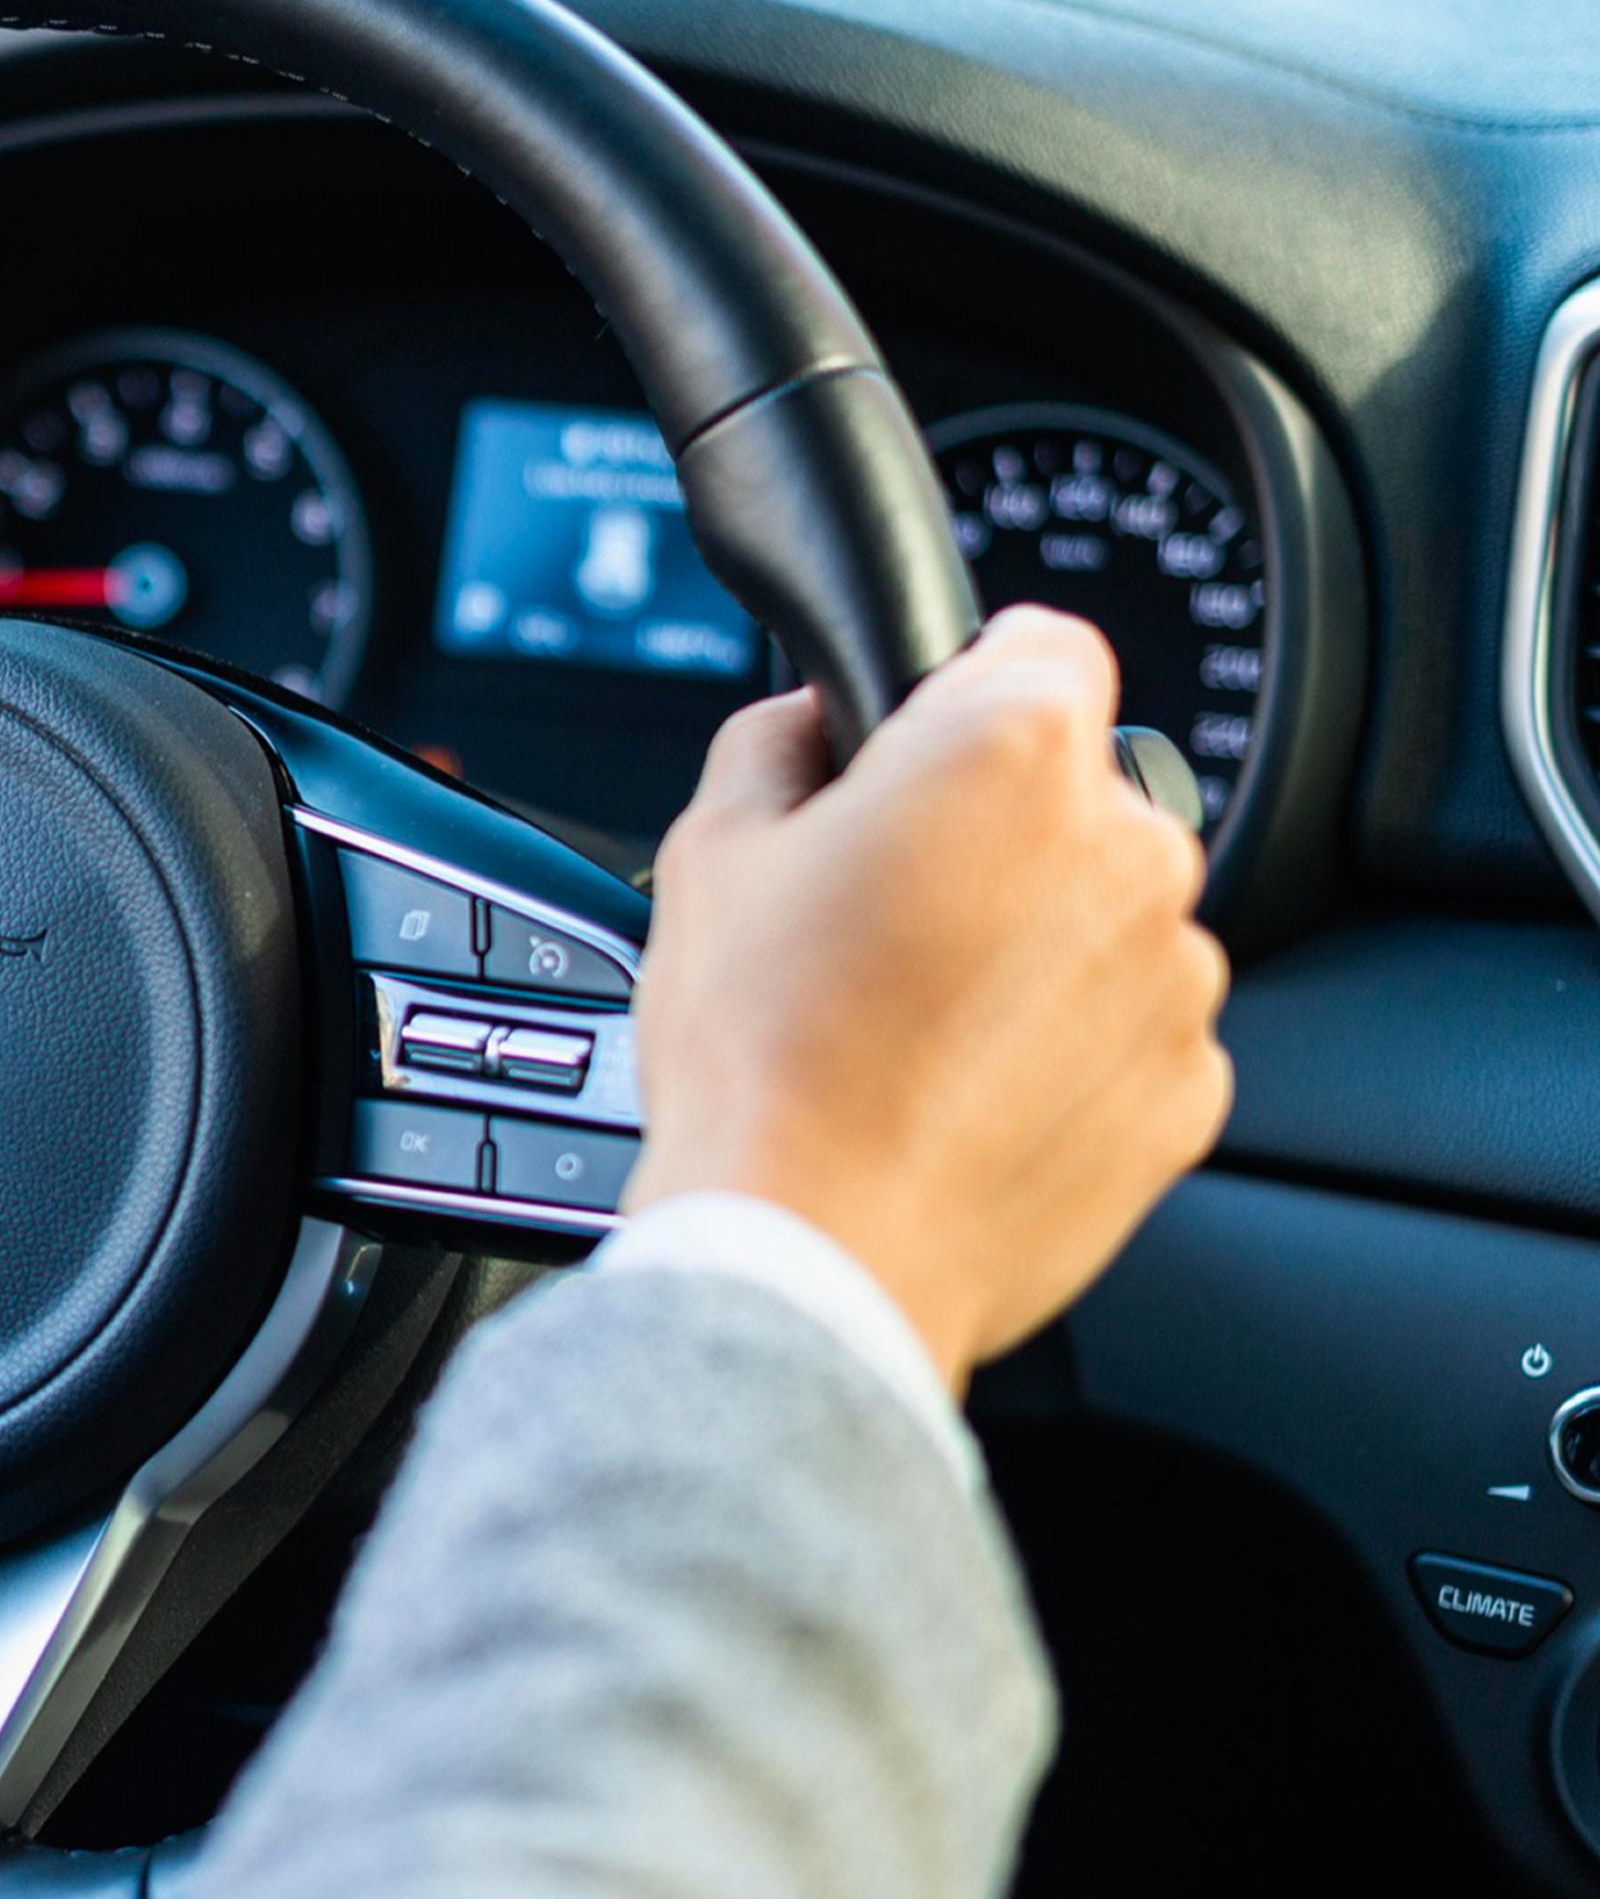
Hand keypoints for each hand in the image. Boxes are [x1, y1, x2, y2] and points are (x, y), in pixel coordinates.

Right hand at [620, 607, 1231, 1386]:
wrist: (816, 1254)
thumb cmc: (764, 1059)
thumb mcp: (709, 849)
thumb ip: (777, 740)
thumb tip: (813, 721)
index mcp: (1012, 754)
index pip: (1041, 645)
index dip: (962, 692)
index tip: (916, 754)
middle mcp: (1127, 849)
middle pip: (1076, 795)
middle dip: (994, 837)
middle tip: (882, 918)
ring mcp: (1174, 976)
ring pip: (1108, 919)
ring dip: (1036, 949)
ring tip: (914, 1027)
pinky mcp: (1189, 1088)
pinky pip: (1131, 1033)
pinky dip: (1067, 1053)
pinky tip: (960, 1094)